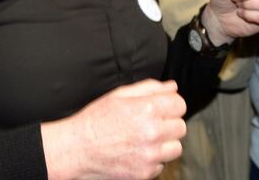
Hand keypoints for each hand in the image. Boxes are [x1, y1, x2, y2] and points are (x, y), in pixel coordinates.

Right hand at [41, 79, 185, 179]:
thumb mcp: (120, 95)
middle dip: (168, 124)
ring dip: (164, 144)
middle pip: (180, 127)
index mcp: (147, 109)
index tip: (163, 108)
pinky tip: (136, 152)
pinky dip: (152, 160)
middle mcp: (152, 132)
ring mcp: (150, 155)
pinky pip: (161, 165)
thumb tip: (171, 87)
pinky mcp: (145, 173)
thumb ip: (149, 88)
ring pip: (175, 148)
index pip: (180, 104)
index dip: (171, 105)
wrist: (77, 149)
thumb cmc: (95, 121)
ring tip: (145, 140)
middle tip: (151, 124)